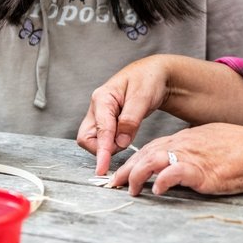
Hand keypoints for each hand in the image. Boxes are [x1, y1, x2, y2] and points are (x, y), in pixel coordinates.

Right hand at [77, 56, 170, 174]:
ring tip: (131, 132)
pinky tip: (127, 134)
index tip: (102, 168)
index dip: (102, 150)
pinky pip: (104, 138)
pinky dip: (114, 142)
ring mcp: (100, 115)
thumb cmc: (149, 80)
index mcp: (103, 98)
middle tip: (126, 142)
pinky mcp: (106, 122)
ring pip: (94, 140)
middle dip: (103, 148)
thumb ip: (131, 120)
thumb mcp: (143, 97)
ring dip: (111, 145)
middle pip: (87, 138)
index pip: (99, 130)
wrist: (155, 74)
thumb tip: (120, 143)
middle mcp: (97, 107)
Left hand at [110, 124, 242, 196]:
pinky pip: (173, 173)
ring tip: (131, 190)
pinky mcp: (199, 170)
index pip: (152, 147)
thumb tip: (186, 161)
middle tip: (114, 184)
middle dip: (127, 169)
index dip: (135, 159)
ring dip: (137, 176)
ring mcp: (190, 157)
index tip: (123, 171)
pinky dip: (161, 182)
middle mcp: (182, 145)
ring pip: (152, 161)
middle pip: (146, 154)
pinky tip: (155, 191)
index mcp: (185, 139)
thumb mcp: (210, 141)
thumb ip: (195, 149)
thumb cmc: (239, 148)